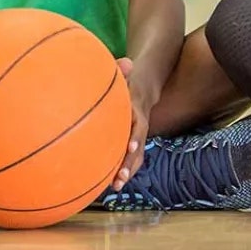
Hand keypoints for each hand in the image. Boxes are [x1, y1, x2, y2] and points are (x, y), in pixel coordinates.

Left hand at [112, 58, 156, 189]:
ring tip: (115, 187)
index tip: (131, 145)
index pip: (138, 124)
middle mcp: (138, 126)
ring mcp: (136, 135)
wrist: (143, 86)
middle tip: (121, 178)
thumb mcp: (126, 74)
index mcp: (136, 110)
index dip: (136, 135)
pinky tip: (107, 183)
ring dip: (127, 171)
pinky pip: (127, 157)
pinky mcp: (129, 141)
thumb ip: (123, 69)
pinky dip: (120, 169)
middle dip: (130, 163)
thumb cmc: (127, 80)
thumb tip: (128, 62)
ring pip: (135, 157)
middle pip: (137, 147)